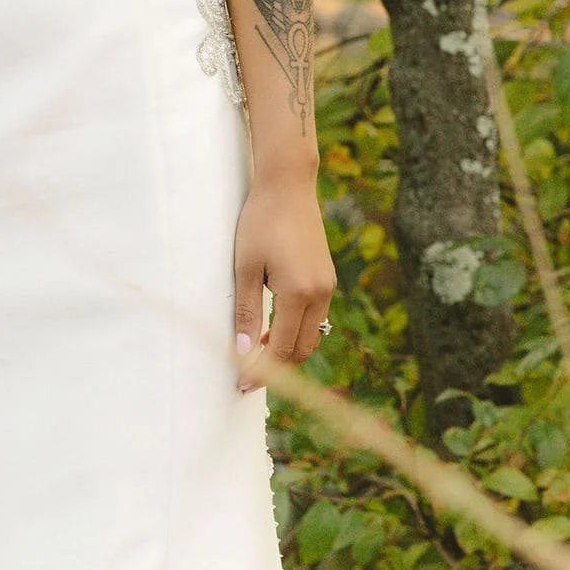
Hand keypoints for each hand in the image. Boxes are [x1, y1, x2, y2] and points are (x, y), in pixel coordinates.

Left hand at [233, 167, 334, 384]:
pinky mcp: (327, 277)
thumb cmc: (260, 222)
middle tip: (247, 374)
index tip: (241, 384)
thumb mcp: (246, 268)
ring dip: (287, 348)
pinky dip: (296, 330)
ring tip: (257, 352)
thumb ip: (246, 312)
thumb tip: (242, 353)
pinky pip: (315, 317)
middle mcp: (320, 294)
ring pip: (311, 335)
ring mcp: (328, 286)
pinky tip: (273, 326)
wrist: (287, 186)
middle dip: (277, 367)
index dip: (262, 371)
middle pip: (302, 349)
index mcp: (299, 294)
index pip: (282, 349)